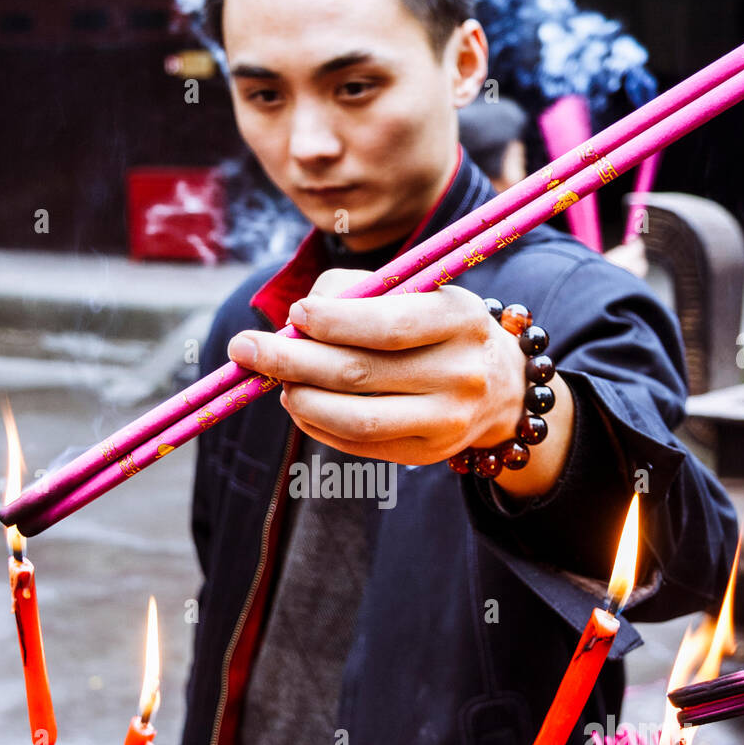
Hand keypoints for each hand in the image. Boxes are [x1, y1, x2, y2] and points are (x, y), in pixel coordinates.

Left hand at [227, 268, 573, 495]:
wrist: (499, 385)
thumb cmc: (435, 326)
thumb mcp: (414, 291)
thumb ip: (355, 292)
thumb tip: (293, 322)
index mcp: (459, 318)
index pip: (387, 325)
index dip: (332, 321)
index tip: (293, 315)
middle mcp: (461, 374)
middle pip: (359, 373)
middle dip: (290, 360)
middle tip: (245, 349)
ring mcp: (447, 421)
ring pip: (354, 419)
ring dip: (300, 399)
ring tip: (275, 381)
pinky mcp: (428, 453)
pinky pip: (358, 445)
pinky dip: (316, 424)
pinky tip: (299, 404)